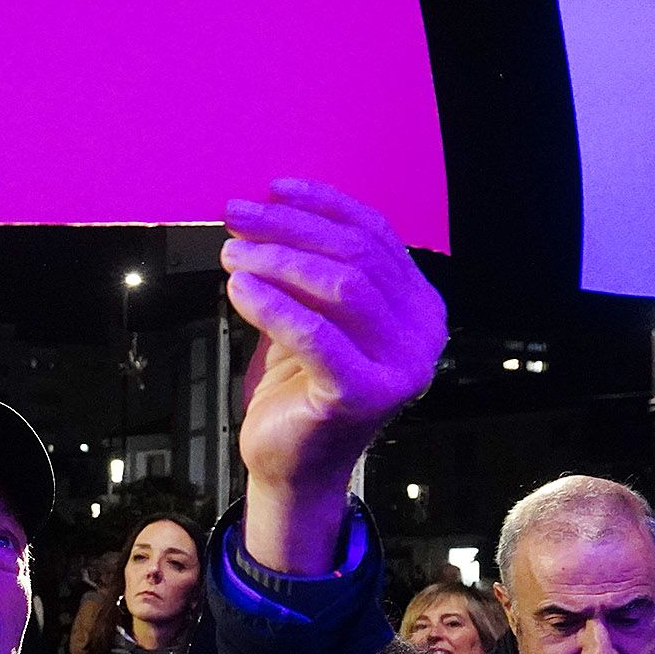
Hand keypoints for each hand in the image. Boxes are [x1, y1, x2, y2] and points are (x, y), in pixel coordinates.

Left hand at [223, 180, 449, 571]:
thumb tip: (268, 202)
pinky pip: (317, 336)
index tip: (271, 189)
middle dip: (290, 229)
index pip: (375, 235)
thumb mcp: (311, 311)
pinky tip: (238, 290)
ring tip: (231, 254)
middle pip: (357, 256)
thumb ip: (311, 264)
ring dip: (278, 261)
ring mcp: (401, 367)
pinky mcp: (366, 395)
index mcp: (420, 304)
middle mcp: (423, 333)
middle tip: (236, 219)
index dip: (322, 206)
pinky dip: (274, 306)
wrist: (291, 465)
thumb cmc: (298, 384)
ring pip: (342, 287)